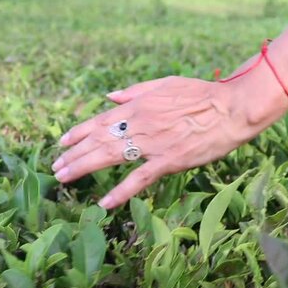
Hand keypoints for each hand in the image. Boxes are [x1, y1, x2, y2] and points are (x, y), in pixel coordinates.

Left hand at [52, 75, 287, 208]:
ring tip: (64, 178)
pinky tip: (104, 203)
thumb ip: (134, 92)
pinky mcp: (169, 161)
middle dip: (73, 154)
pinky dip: (120, 191)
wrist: (232, 107)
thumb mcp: (165, 84)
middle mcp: (139, 123)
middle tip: (55, 168)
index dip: (78, 133)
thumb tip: (109, 97)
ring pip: (110, 156)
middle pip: (98, 140)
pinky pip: (139, 178)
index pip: (100, 120)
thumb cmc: (202, 94)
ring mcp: (153, 143)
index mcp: (138, 105)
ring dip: (83, 167)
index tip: (62, 143)